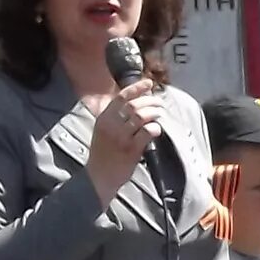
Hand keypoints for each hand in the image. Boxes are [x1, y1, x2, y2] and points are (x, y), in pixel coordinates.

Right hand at [84, 79, 163, 204]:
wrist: (99, 176)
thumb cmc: (104, 153)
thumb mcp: (103, 131)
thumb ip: (116, 118)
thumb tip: (137, 102)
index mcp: (103, 119)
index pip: (121, 98)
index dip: (136, 88)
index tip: (149, 83)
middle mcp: (111, 126)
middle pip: (134, 105)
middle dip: (151, 101)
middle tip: (160, 104)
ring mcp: (120, 137)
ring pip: (142, 117)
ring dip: (155, 113)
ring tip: (160, 114)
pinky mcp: (131, 149)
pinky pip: (146, 132)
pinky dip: (154, 128)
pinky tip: (156, 130)